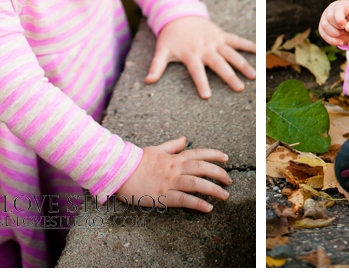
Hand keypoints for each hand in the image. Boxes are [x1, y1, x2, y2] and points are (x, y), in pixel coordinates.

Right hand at [115, 136, 229, 212]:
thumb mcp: (156, 150)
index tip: (226, 158)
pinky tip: (208, 208)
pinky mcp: (163, 196)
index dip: (214, 155)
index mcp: (173, 158)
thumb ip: (171, 146)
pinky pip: (184, 200)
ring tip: (225, 195)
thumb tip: (184, 139)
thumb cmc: (136, 161)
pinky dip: (197, 203)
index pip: (198, 154)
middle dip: (218, 173)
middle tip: (229, 180)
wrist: (119, 171)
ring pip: (196, 183)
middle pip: (202, 168)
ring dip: (213, 189)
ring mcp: (169, 182)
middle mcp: (174, 168)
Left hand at [146, 16, 255, 97]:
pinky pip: (236, 40)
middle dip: (229, 76)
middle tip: (239, 88)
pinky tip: (259, 52)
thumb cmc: (171, 36)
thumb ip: (156, 66)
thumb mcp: (162, 51)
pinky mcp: (221, 34)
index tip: (207, 96)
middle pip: (219, 63)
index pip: (196, 71)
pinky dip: (248, 44)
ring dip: (243, 63)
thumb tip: (148, 81)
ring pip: (231, 53)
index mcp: (191, 54)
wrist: (179, 13)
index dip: (201, 83)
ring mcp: (215, 40)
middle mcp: (205, 48)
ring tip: (253, 75)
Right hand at [319, 0, 348, 45]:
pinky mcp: (322, 26)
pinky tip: (340, 42)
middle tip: (345, 30)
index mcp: (342, 5)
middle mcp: (331, 9)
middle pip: (329, 18)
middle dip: (338, 28)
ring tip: (342, 34)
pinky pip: (323, 34)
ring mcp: (325, 17)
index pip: (337, 9)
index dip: (340, 20)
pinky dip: (331, 40)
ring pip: (324, 26)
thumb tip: (348, 27)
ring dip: (334, 34)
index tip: (346, 27)